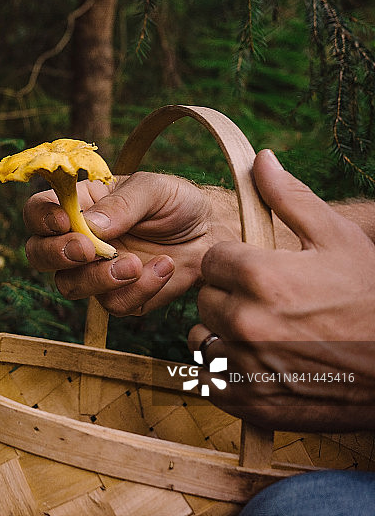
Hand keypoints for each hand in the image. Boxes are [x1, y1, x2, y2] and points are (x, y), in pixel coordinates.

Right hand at [23, 171, 237, 314]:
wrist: (212, 234)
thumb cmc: (177, 203)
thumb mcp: (154, 190)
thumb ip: (123, 204)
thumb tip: (92, 225)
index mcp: (77, 206)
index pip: (38, 211)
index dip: (41, 218)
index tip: (64, 221)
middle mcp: (77, 239)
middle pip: (39, 254)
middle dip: (58, 254)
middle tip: (90, 250)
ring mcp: (94, 271)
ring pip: (69, 285)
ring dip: (99, 278)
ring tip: (136, 264)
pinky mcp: (118, 296)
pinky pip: (112, 304)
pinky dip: (139, 290)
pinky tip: (164, 268)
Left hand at [189, 150, 374, 430]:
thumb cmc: (372, 297)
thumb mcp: (338, 239)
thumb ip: (290, 198)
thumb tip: (261, 160)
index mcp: (260, 276)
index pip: (212, 261)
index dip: (236, 264)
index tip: (261, 272)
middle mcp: (245, 321)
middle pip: (206, 299)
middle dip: (230, 297)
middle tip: (270, 304)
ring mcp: (245, 365)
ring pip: (204, 338)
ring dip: (224, 335)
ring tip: (265, 335)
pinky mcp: (249, 401)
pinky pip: (212, 379)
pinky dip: (228, 372)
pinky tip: (261, 363)